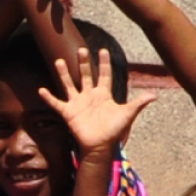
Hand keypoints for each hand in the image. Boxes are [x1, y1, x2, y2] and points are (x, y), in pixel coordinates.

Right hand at [39, 44, 147, 160]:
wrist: (100, 146)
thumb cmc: (114, 131)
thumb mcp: (127, 115)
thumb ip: (138, 103)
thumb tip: (155, 95)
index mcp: (103, 94)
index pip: (104, 75)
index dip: (104, 63)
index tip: (103, 50)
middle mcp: (89, 96)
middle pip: (86, 75)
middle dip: (84, 63)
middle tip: (81, 49)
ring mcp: (78, 103)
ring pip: (69, 84)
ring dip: (64, 74)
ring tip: (59, 61)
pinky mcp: (68, 112)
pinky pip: (56, 103)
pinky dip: (49, 98)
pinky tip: (41, 90)